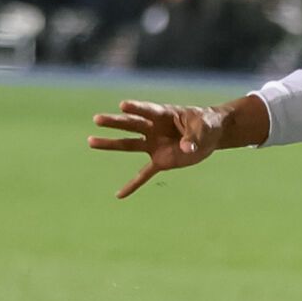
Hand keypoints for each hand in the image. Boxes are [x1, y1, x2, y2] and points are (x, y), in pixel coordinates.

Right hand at [88, 99, 226, 198]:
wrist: (210, 135)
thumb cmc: (205, 125)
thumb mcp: (203, 128)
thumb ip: (193, 138)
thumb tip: (185, 149)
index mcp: (164, 115)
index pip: (147, 110)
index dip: (136, 107)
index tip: (123, 105)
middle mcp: (154, 129)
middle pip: (132, 125)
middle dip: (115, 122)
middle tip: (97, 119)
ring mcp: (155, 145)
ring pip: (130, 144)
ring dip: (112, 144)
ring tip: (91, 141)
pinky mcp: (160, 161)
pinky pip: (144, 174)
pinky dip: (133, 185)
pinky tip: (119, 195)